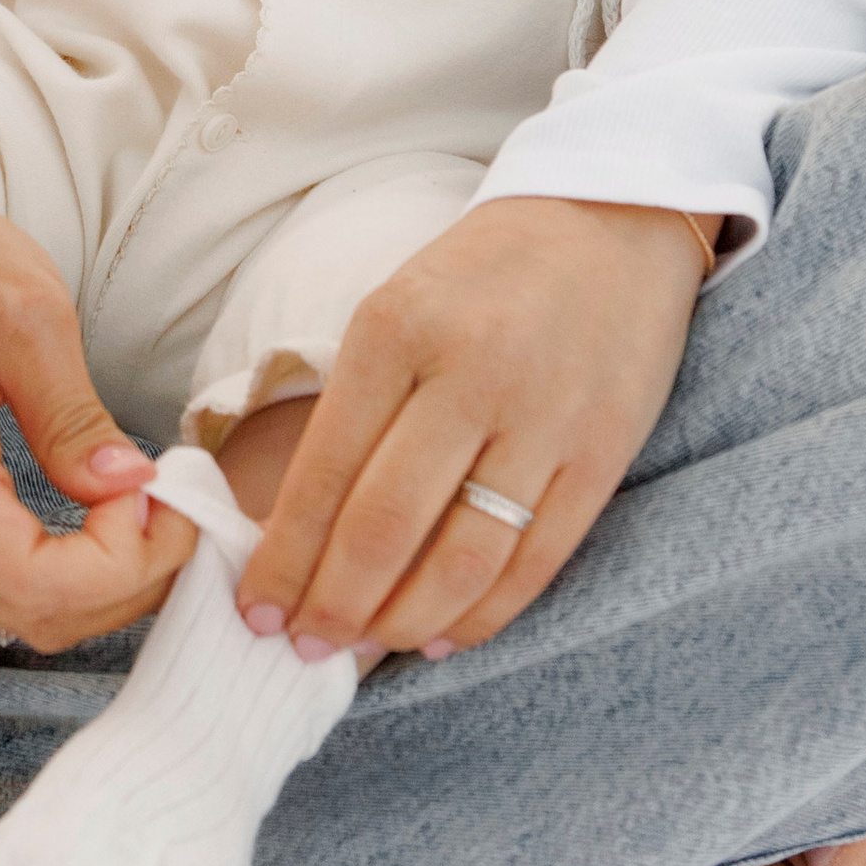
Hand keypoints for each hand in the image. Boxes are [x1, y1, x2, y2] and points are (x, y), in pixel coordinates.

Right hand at [0, 147, 188, 649]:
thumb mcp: (23, 307)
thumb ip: (71, 410)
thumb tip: (130, 488)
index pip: (37, 583)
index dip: (122, 561)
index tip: (161, 487)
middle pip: (40, 614)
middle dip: (132, 576)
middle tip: (181, 500)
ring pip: (30, 609)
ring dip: (112, 577)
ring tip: (157, 500)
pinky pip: (13, 577)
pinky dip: (80, 565)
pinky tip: (118, 510)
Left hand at [234, 198, 713, 660]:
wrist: (611, 218)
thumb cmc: (481, 275)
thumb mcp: (395, 306)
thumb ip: (353, 407)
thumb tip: (300, 531)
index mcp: (396, 329)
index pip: (323, 473)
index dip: (284, 558)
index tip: (254, 609)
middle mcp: (468, 375)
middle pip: (384, 527)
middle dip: (332, 604)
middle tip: (301, 646)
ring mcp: (543, 419)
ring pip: (460, 559)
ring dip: (402, 622)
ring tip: (365, 647)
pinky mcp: (603, 453)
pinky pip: (535, 561)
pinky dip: (483, 614)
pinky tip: (444, 635)